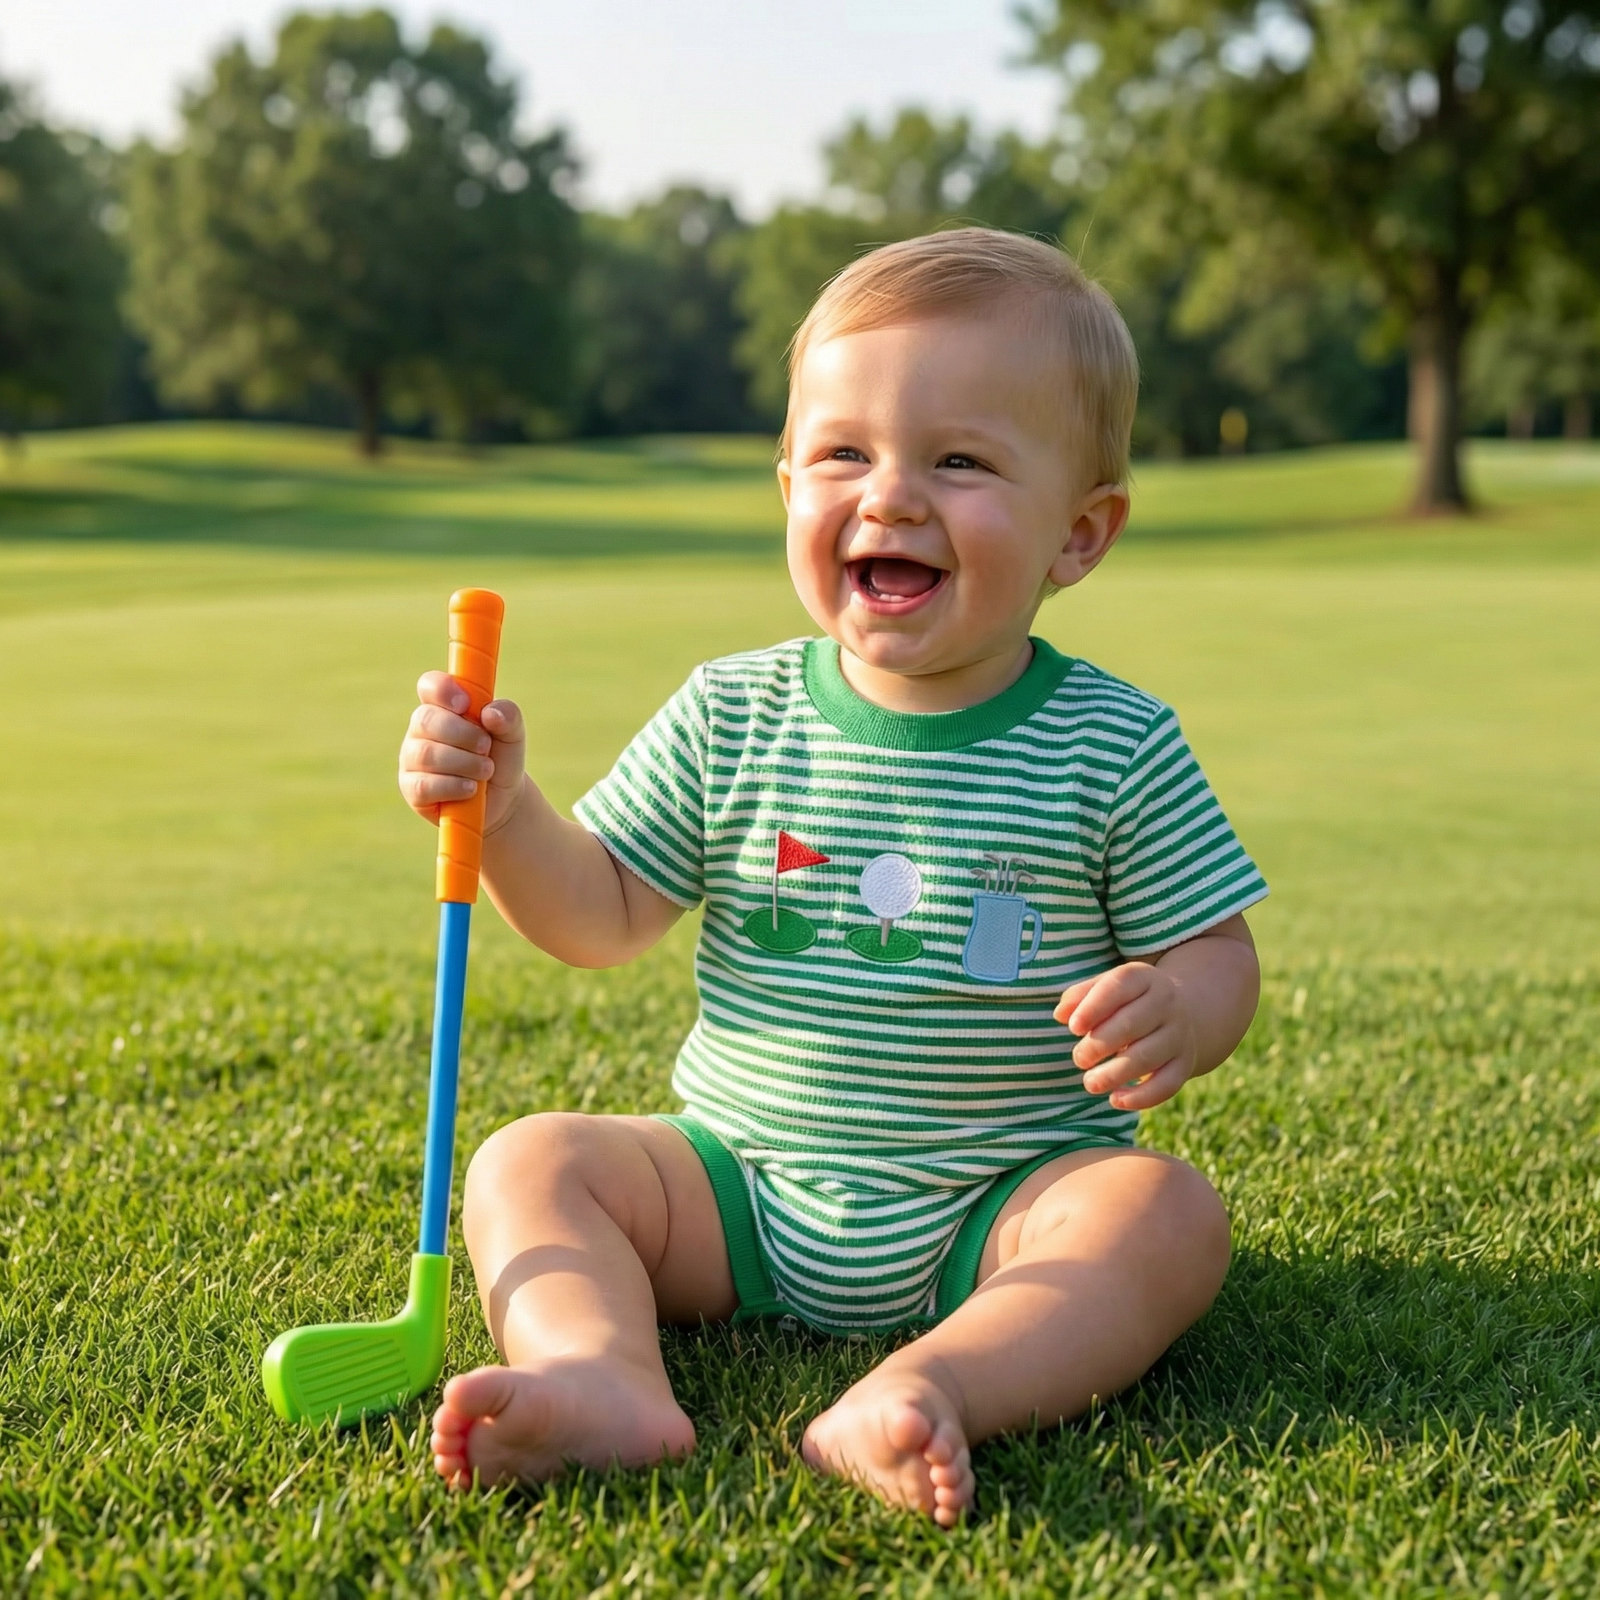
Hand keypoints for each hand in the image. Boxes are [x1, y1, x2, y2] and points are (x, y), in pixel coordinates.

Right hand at [398, 671, 527, 832]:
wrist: (503, 799)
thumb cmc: (501, 757)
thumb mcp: (513, 734)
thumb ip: (509, 716)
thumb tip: (490, 713)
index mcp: (443, 707)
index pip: (430, 685)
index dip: (443, 690)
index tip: (466, 704)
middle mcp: (421, 730)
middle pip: (426, 719)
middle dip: (463, 734)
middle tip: (486, 746)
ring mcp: (412, 759)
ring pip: (426, 754)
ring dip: (463, 762)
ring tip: (486, 770)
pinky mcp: (412, 789)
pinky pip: (423, 785)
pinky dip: (453, 786)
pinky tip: (471, 789)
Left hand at [1055, 962, 1198, 1111]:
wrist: (1185, 1012)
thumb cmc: (1128, 1001)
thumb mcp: (1107, 986)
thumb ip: (1079, 996)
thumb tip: (1061, 1015)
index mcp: (1143, 977)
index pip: (1118, 986)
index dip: (1093, 1007)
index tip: (1072, 1027)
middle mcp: (1166, 1003)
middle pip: (1131, 1024)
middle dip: (1098, 1044)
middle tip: (1079, 1058)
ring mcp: (1179, 1034)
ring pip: (1147, 1057)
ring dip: (1114, 1074)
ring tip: (1090, 1082)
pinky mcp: (1185, 1064)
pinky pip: (1167, 1084)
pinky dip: (1141, 1097)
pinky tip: (1115, 1100)